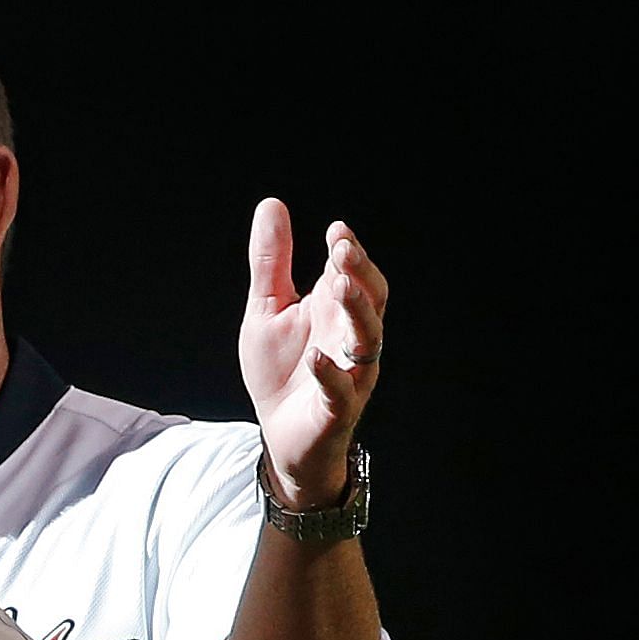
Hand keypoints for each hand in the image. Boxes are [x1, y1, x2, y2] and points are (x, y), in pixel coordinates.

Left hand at [238, 197, 386, 507]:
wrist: (281, 435)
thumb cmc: (282, 370)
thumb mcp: (267, 309)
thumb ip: (271, 262)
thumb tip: (272, 204)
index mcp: (336, 311)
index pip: (352, 274)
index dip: (350, 252)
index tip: (337, 230)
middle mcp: (351, 338)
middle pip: (371, 300)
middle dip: (361, 274)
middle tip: (344, 249)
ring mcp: (349, 372)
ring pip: (368, 340)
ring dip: (357, 312)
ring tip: (339, 288)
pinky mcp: (337, 407)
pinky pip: (341, 389)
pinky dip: (330, 373)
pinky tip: (315, 357)